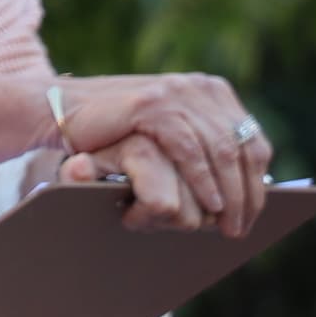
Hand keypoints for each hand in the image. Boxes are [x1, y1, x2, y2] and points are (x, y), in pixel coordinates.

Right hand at [55, 72, 269, 236]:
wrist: (57, 109)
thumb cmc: (113, 132)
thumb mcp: (168, 136)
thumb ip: (202, 145)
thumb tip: (248, 182)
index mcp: (211, 91)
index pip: (253, 142)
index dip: (257, 183)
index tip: (253, 215)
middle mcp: (200, 88)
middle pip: (242, 149)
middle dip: (246, 195)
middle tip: (239, 228)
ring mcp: (177, 93)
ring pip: (222, 151)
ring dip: (229, 193)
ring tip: (225, 223)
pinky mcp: (153, 104)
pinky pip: (190, 148)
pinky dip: (202, 179)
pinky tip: (208, 203)